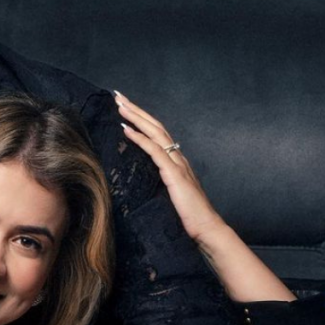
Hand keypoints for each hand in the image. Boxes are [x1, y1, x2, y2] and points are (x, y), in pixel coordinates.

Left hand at [115, 91, 226, 244]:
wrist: (206, 228)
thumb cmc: (187, 215)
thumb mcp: (168, 193)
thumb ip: (159, 180)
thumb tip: (141, 176)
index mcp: (175, 160)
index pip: (156, 133)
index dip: (141, 118)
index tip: (125, 107)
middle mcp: (177, 157)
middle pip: (155, 126)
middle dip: (136, 109)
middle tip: (118, 96)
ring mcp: (177, 164)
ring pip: (155, 132)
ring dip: (136, 117)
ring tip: (120, 106)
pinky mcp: (174, 174)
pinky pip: (155, 151)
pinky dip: (140, 138)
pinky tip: (126, 129)